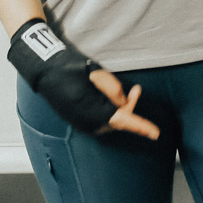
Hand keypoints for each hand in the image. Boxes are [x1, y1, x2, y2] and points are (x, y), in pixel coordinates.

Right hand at [8, 18, 161, 139]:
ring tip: (125, 89)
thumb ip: (113, 89)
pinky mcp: (78, 120)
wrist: (46, 70)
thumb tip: (121, 102)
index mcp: (94, 110)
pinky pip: (100, 119)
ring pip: (110, 120)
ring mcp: (82, 123)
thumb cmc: (72, 69)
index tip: (156, 133)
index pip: (123, 120)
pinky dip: (108, 109)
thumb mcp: (98, 74)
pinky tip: (108, 97)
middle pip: (118, 120)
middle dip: (129, 107)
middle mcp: (88, 122)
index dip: (141, 126)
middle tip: (137, 89)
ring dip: (119, 107)